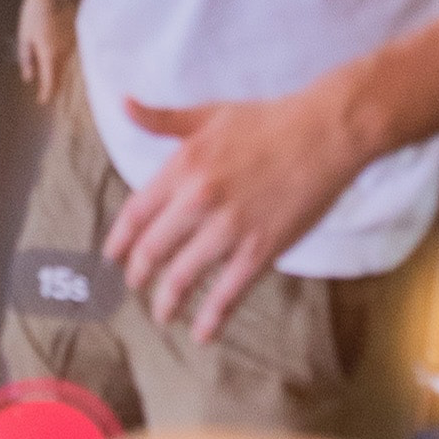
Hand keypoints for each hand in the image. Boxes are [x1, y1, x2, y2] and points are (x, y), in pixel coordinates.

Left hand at [12, 0, 72, 107]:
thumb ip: (27, 59)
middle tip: (47, 94)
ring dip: (58, 70)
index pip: (50, 80)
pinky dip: (63, 57)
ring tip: (52, 77)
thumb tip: (28, 78)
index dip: (46, 93)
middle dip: (53, 84)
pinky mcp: (76, 33)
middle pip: (60, 73)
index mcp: (50, 54)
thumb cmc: (34, 13)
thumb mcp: (24, 37)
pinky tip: (59, 55)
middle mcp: (65, 51)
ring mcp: (73, 42)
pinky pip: (69, 50)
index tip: (42, 102)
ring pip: (66, 62)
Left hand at [109, 78, 378, 340]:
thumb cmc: (269, 119)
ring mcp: (229, 228)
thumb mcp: (209, 113)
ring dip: (167, 302)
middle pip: (152, 251)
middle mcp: (198, 199)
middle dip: (137, 276)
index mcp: (183, 165)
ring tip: (163, 314)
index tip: (112, 258)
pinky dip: (212, 318)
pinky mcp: (260, 249)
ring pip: (182, 278)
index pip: (135, 214)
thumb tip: (124, 104)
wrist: (327, 132)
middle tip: (134, 287)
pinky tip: (203, 333)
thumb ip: (163, 119)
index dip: (119, 241)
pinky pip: (228, 294)